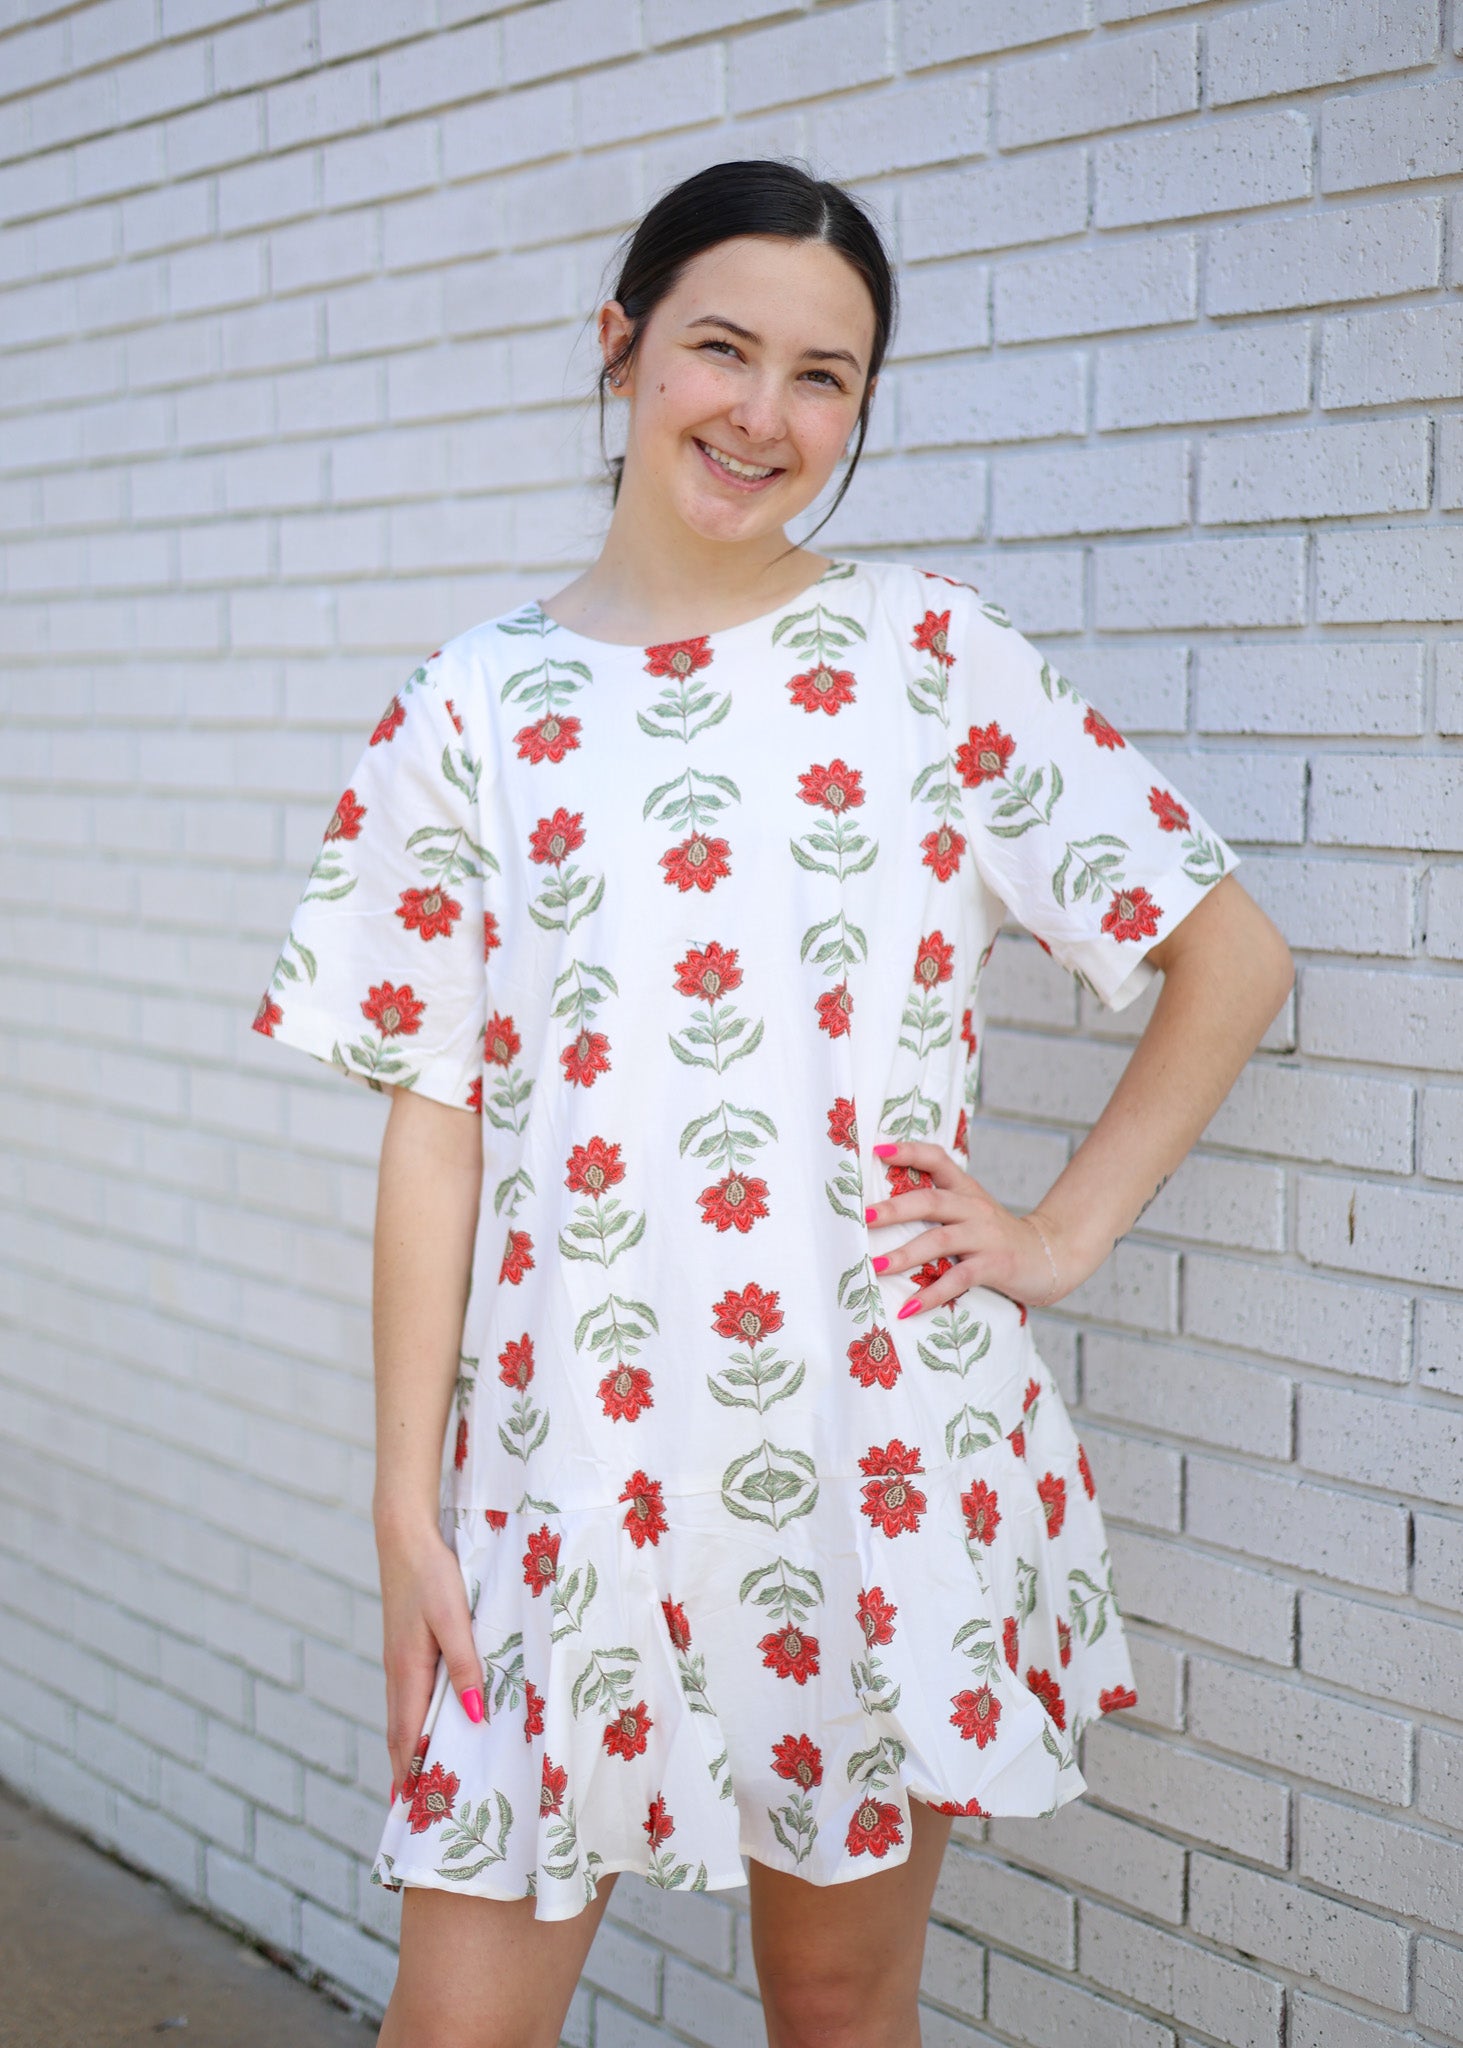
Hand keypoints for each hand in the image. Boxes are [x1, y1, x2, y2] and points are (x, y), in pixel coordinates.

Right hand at [376, 1518, 484, 1799]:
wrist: (404, 1537)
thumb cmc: (432, 1576)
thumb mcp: (454, 1620)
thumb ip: (465, 1666)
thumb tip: (472, 1717)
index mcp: (407, 1672)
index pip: (407, 1736)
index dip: (410, 1774)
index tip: (413, 1812)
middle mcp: (396, 1672)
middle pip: (400, 1733)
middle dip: (406, 1771)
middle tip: (415, 1813)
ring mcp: (397, 1660)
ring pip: (401, 1715)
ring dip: (408, 1748)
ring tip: (418, 1781)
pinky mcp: (402, 1648)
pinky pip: (406, 1696)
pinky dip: (411, 1722)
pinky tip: (423, 1724)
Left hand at [864, 1140, 1066, 1316]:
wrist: (1050, 1256)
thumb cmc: (997, 1237)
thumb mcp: (971, 1212)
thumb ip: (939, 1206)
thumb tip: (885, 1210)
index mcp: (966, 1189)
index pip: (937, 1159)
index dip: (908, 1151)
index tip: (877, 1151)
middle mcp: (974, 1207)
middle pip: (930, 1200)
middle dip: (895, 1208)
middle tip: (866, 1217)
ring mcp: (985, 1236)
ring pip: (939, 1240)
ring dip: (905, 1255)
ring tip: (877, 1267)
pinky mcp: (994, 1264)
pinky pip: (958, 1278)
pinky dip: (932, 1294)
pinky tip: (909, 1307)